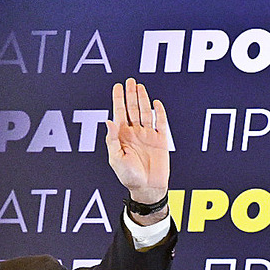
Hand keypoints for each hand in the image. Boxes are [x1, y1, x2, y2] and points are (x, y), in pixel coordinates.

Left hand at [105, 78, 170, 207]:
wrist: (147, 188)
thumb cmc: (129, 177)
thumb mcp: (116, 159)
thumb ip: (112, 140)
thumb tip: (108, 121)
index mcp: (122, 136)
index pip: (120, 113)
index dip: (118, 99)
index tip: (117, 86)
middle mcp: (135, 133)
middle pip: (132, 109)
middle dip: (131, 94)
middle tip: (130, 81)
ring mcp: (148, 135)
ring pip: (145, 112)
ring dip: (142, 99)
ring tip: (140, 87)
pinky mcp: (161, 140)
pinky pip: (160, 123)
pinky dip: (158, 112)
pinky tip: (155, 103)